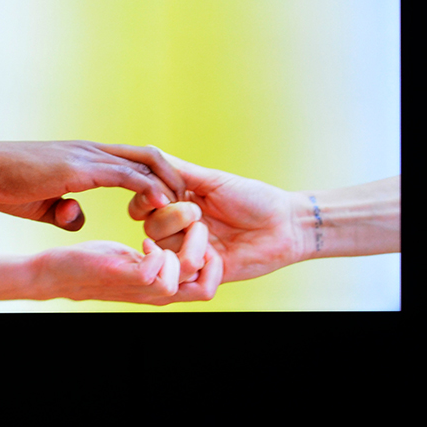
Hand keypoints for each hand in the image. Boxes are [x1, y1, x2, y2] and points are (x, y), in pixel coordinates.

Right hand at [0, 141, 187, 230]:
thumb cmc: (4, 184)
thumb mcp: (42, 204)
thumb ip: (64, 210)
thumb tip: (78, 218)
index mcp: (87, 158)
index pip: (136, 161)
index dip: (158, 181)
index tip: (169, 207)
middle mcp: (93, 151)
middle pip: (151, 156)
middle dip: (174, 181)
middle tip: (183, 210)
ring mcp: (87, 156)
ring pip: (146, 162)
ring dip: (168, 186)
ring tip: (179, 211)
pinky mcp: (79, 168)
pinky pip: (125, 175)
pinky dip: (147, 189)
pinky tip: (158, 206)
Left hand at [32, 233, 221, 304]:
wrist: (56, 274)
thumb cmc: (96, 264)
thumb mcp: (136, 261)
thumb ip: (160, 256)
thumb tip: (180, 235)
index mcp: (163, 287)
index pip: (209, 287)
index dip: (213, 261)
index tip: (195, 235)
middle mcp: (156, 293)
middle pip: (206, 288)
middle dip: (207, 251)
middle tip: (191, 228)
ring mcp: (139, 288)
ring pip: (184, 275)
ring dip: (181, 246)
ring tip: (166, 233)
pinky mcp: (120, 277)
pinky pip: (154, 271)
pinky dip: (155, 252)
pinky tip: (143, 241)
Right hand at [131, 151, 304, 282]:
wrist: (285, 225)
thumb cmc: (254, 198)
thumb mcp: (214, 180)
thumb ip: (179, 171)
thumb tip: (147, 152)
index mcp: (178, 204)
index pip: (141, 206)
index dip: (146, 200)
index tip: (168, 194)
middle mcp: (179, 228)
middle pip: (149, 228)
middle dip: (170, 217)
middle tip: (197, 212)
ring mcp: (190, 251)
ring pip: (163, 251)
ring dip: (184, 238)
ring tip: (208, 232)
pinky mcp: (203, 274)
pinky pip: (182, 274)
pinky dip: (194, 261)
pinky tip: (213, 254)